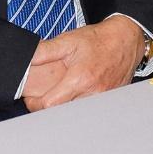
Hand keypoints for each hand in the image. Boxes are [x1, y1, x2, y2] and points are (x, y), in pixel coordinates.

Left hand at [20, 16, 144, 109]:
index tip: (33, 99)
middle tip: (46, 97)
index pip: (50, 105)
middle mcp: (92, 93)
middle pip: (62, 113)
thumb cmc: (98, 40)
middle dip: (50, 108)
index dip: (36, 104)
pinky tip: (77, 95)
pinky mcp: (109, 102)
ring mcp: (102, 100)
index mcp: (79, 79)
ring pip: (76, 114)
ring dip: (65, 108)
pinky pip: (89, 110)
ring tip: (61, 96)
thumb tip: (26, 59)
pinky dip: (80, 106)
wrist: (126, 39)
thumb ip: (45, 51)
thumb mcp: (68, 40)